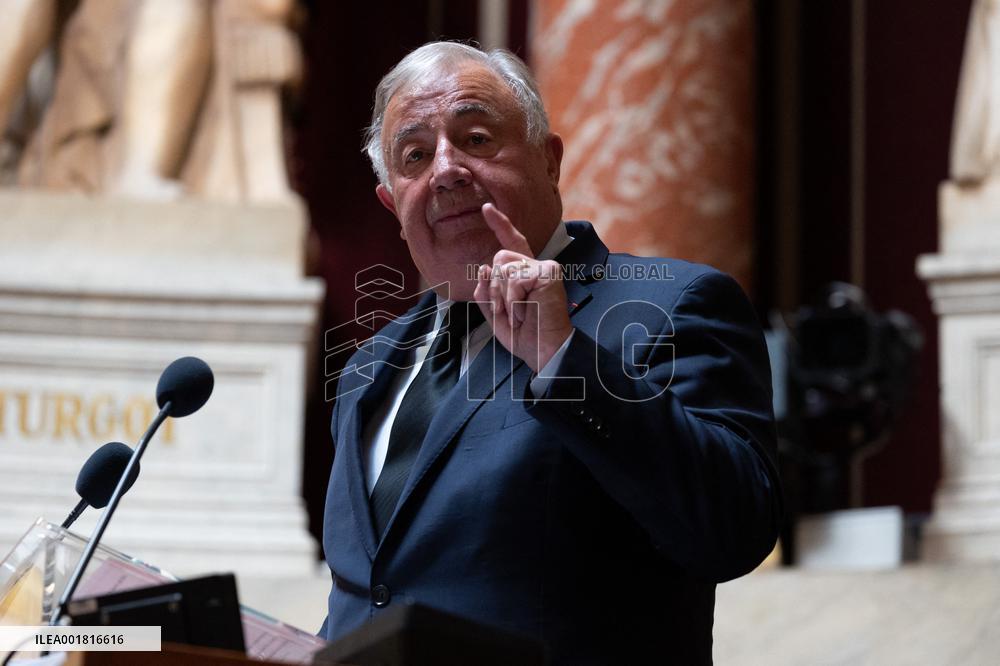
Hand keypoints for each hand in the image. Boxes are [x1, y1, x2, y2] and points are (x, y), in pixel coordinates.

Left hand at [474, 203, 572, 372]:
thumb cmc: (524, 335)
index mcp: (522, 273)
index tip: (487, 208)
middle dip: (494, 288)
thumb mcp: (495, 313)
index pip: (510, 244)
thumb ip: (486, 291)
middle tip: (507, 311)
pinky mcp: (549, 272)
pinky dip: (513, 300)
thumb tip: (482, 267)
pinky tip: (524, 313)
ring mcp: (544, 267)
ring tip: (517, 315)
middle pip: (498, 258)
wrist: (543, 351)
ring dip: (503, 297)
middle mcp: (534, 266)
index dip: (499, 225)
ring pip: (503, 267)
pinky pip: (515, 279)